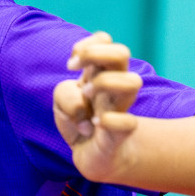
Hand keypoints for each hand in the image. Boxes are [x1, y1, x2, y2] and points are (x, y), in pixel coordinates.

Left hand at [52, 31, 143, 182]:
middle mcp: (115, 86)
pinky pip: (128, 122)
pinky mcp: (122, 133)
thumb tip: (84, 104)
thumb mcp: (62, 102)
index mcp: (101, 73)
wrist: (94, 155)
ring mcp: (121, 107)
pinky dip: (107, 122)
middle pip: (121, 53)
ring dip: (103, 85)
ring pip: (132, 81)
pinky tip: (94, 126)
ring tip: (88, 98)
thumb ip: (64, 94)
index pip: (105, 40)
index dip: (87, 45)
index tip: (71, 64)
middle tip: (76, 72)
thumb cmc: (78, 121)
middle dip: (94, 55)